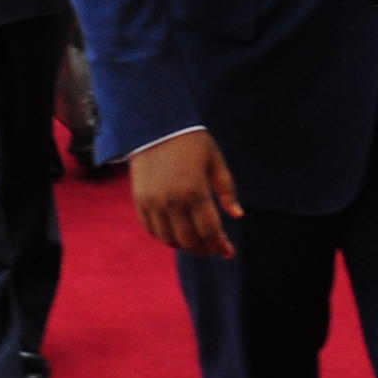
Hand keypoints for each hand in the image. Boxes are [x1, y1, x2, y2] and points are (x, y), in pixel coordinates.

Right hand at [130, 130, 241, 257]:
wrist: (155, 125)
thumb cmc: (191, 141)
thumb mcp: (215, 160)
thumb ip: (227, 190)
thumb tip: (238, 215)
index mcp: (194, 190)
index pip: (209, 229)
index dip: (220, 245)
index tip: (228, 252)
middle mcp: (172, 200)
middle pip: (189, 239)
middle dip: (204, 249)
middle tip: (214, 249)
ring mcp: (153, 202)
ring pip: (169, 239)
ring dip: (185, 246)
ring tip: (197, 244)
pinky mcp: (140, 201)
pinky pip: (152, 229)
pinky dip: (165, 237)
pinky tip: (177, 235)